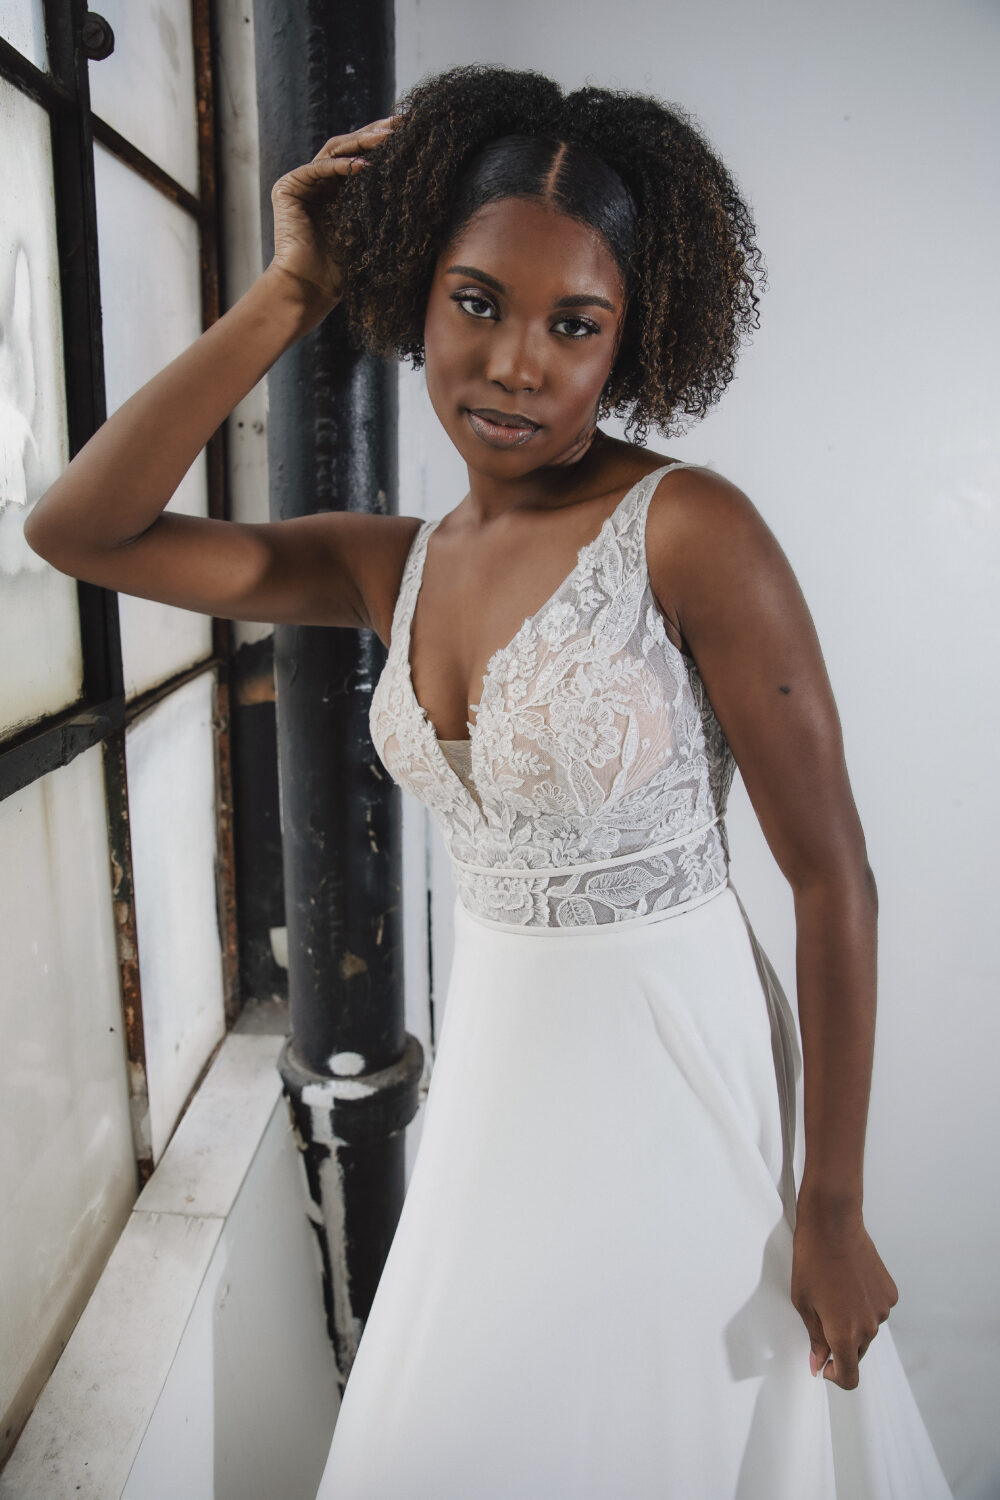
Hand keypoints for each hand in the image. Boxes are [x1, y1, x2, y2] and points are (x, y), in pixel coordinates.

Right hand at [265, 115, 399, 314]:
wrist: (312, 288)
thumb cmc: (344, 269)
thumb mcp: (372, 228)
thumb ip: (382, 202)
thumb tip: (419, 182)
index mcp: (339, 191)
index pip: (363, 158)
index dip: (385, 145)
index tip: (412, 133)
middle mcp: (320, 182)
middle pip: (349, 148)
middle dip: (376, 134)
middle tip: (402, 124)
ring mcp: (302, 183)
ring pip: (335, 151)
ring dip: (362, 142)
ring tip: (388, 138)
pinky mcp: (288, 187)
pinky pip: (319, 168)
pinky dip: (342, 165)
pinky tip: (366, 165)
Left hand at [790, 1204, 897, 1389]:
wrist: (833, 1225)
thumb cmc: (812, 1260)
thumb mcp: (803, 1303)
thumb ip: (815, 1338)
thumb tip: (819, 1363)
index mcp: (844, 1334)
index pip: (849, 1377)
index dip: (835, 1376)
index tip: (824, 1363)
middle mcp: (868, 1327)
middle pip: (857, 1353)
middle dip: (841, 1345)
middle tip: (823, 1316)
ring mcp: (882, 1310)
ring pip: (868, 1330)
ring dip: (854, 1322)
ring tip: (836, 1293)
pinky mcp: (890, 1293)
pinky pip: (877, 1310)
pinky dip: (865, 1305)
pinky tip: (851, 1283)